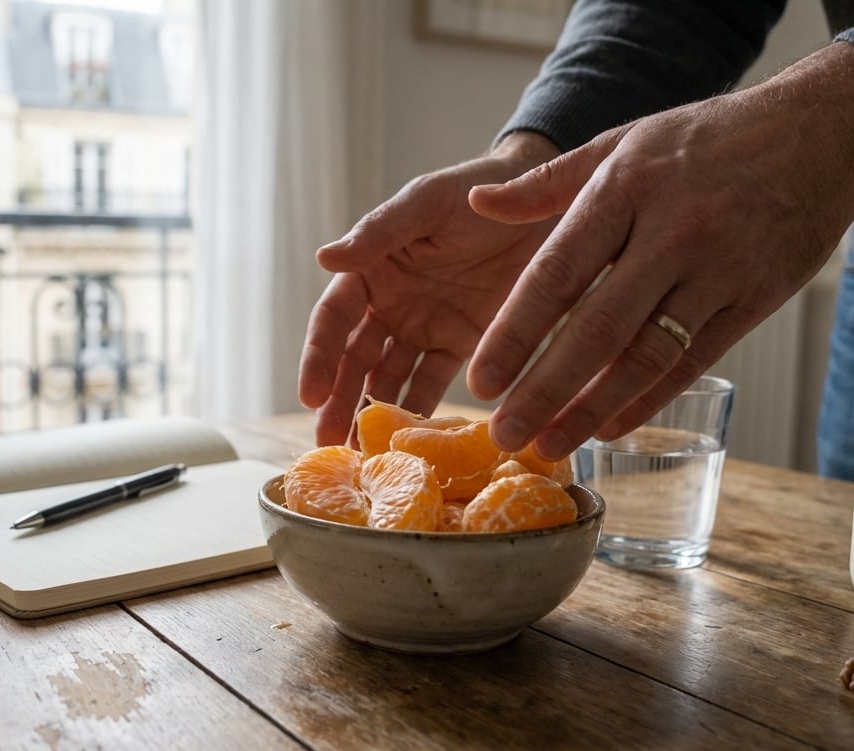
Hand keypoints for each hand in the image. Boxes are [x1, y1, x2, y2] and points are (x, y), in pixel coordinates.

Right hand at [298, 134, 561, 445]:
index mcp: (371, 269)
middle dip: (339, 403)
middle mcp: (390, 303)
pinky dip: (422, 413)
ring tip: (364, 455)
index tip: (311, 396)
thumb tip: (323, 257)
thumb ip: (380, 232)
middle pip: (354, 361)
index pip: (334, 320)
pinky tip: (412, 443)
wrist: (542, 200)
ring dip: (373, 415)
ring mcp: (424, 327)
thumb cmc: (475, 191)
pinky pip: (435, 384)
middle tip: (328, 444)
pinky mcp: (462, 344)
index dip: (319, 358)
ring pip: (388, 379)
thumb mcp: (426, 204)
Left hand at [465, 42, 853, 459]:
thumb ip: (547, 181)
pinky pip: (693, 362)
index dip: (514, 333)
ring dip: (592, 409)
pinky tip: (610, 428)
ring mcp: (717, 269)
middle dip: (544, 389)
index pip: (556, 273)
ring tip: (550, 445)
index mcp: (623, 190)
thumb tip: (478, 202)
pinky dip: (648, 400)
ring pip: (645, 355)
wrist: (820, 134)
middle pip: (596, 328)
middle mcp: (669, 233)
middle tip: (505, 435)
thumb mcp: (622, 142)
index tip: (480, 381)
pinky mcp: (755, 299)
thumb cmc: (705, 139)